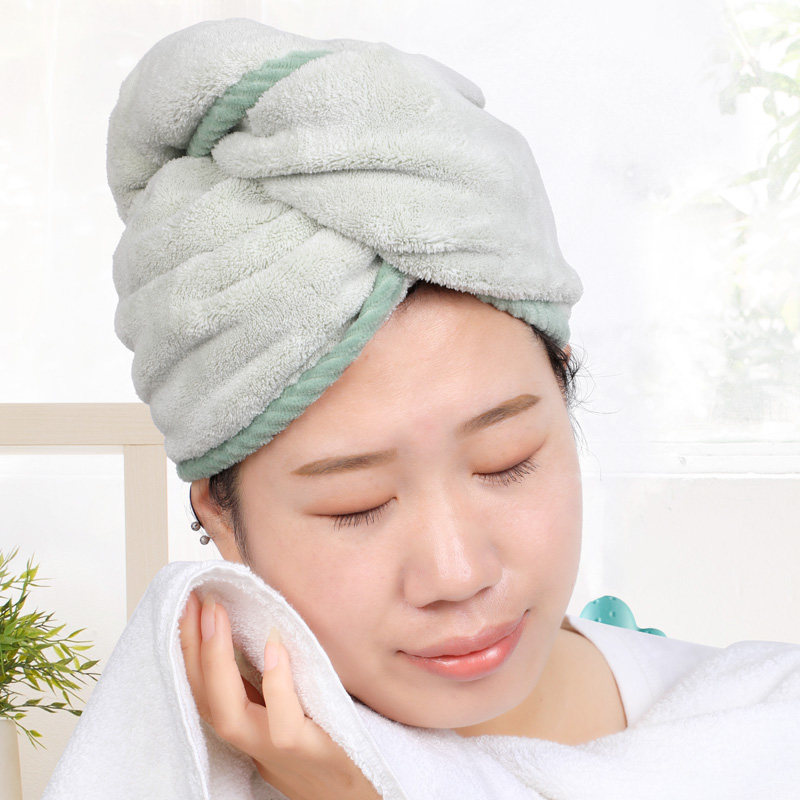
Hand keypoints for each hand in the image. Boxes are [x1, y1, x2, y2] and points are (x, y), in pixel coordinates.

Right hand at [179, 591, 380, 799]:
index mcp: (251, 728)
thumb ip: (273, 681)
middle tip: (197, 600)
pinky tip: (273, 644)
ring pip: (232, 718)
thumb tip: (261, 625)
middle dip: (193, 648)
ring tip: (217, 613)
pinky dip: (276, 685)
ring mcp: (282, 753)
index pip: (205, 691)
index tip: (189, 603)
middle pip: (207, 701)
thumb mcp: (293, 711)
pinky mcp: (315, 755)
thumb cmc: (332, 748)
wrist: (362, 793)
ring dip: (218, 662)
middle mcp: (256, 745)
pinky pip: (286, 725)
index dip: (191, 649)